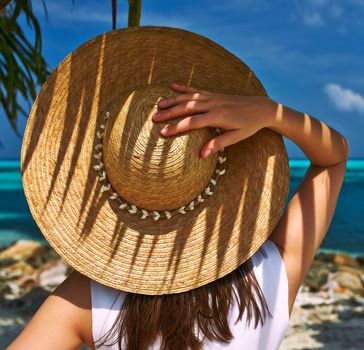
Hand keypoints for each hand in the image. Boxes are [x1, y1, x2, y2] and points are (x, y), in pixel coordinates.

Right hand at [152, 82, 275, 158]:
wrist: (261, 108)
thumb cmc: (249, 125)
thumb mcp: (236, 138)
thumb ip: (218, 145)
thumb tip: (201, 155)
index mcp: (217, 117)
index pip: (192, 123)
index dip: (176, 128)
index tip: (162, 133)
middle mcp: (213, 104)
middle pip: (186, 108)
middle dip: (168, 113)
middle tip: (153, 118)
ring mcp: (212, 97)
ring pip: (188, 97)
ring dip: (172, 99)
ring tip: (157, 104)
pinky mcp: (214, 94)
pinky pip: (196, 89)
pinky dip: (183, 88)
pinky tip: (172, 85)